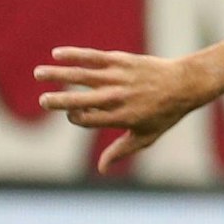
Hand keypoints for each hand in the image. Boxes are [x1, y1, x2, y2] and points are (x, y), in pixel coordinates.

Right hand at [35, 46, 213, 172]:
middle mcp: (117, 98)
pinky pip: (92, 57)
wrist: (185, 84)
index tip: (72, 114)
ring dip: (57, 74)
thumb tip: (101, 169)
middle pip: (79, 100)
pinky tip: (56, 54)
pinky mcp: (121, 61)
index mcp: (121, 117)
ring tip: (38, 74)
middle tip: (42, 101)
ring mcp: (118, 78)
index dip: (75, 118)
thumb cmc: (165, 113)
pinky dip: (74, 54)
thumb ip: (122, 150)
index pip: (87, 120)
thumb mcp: (147, 136)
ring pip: (81, 76)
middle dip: (58, 101)